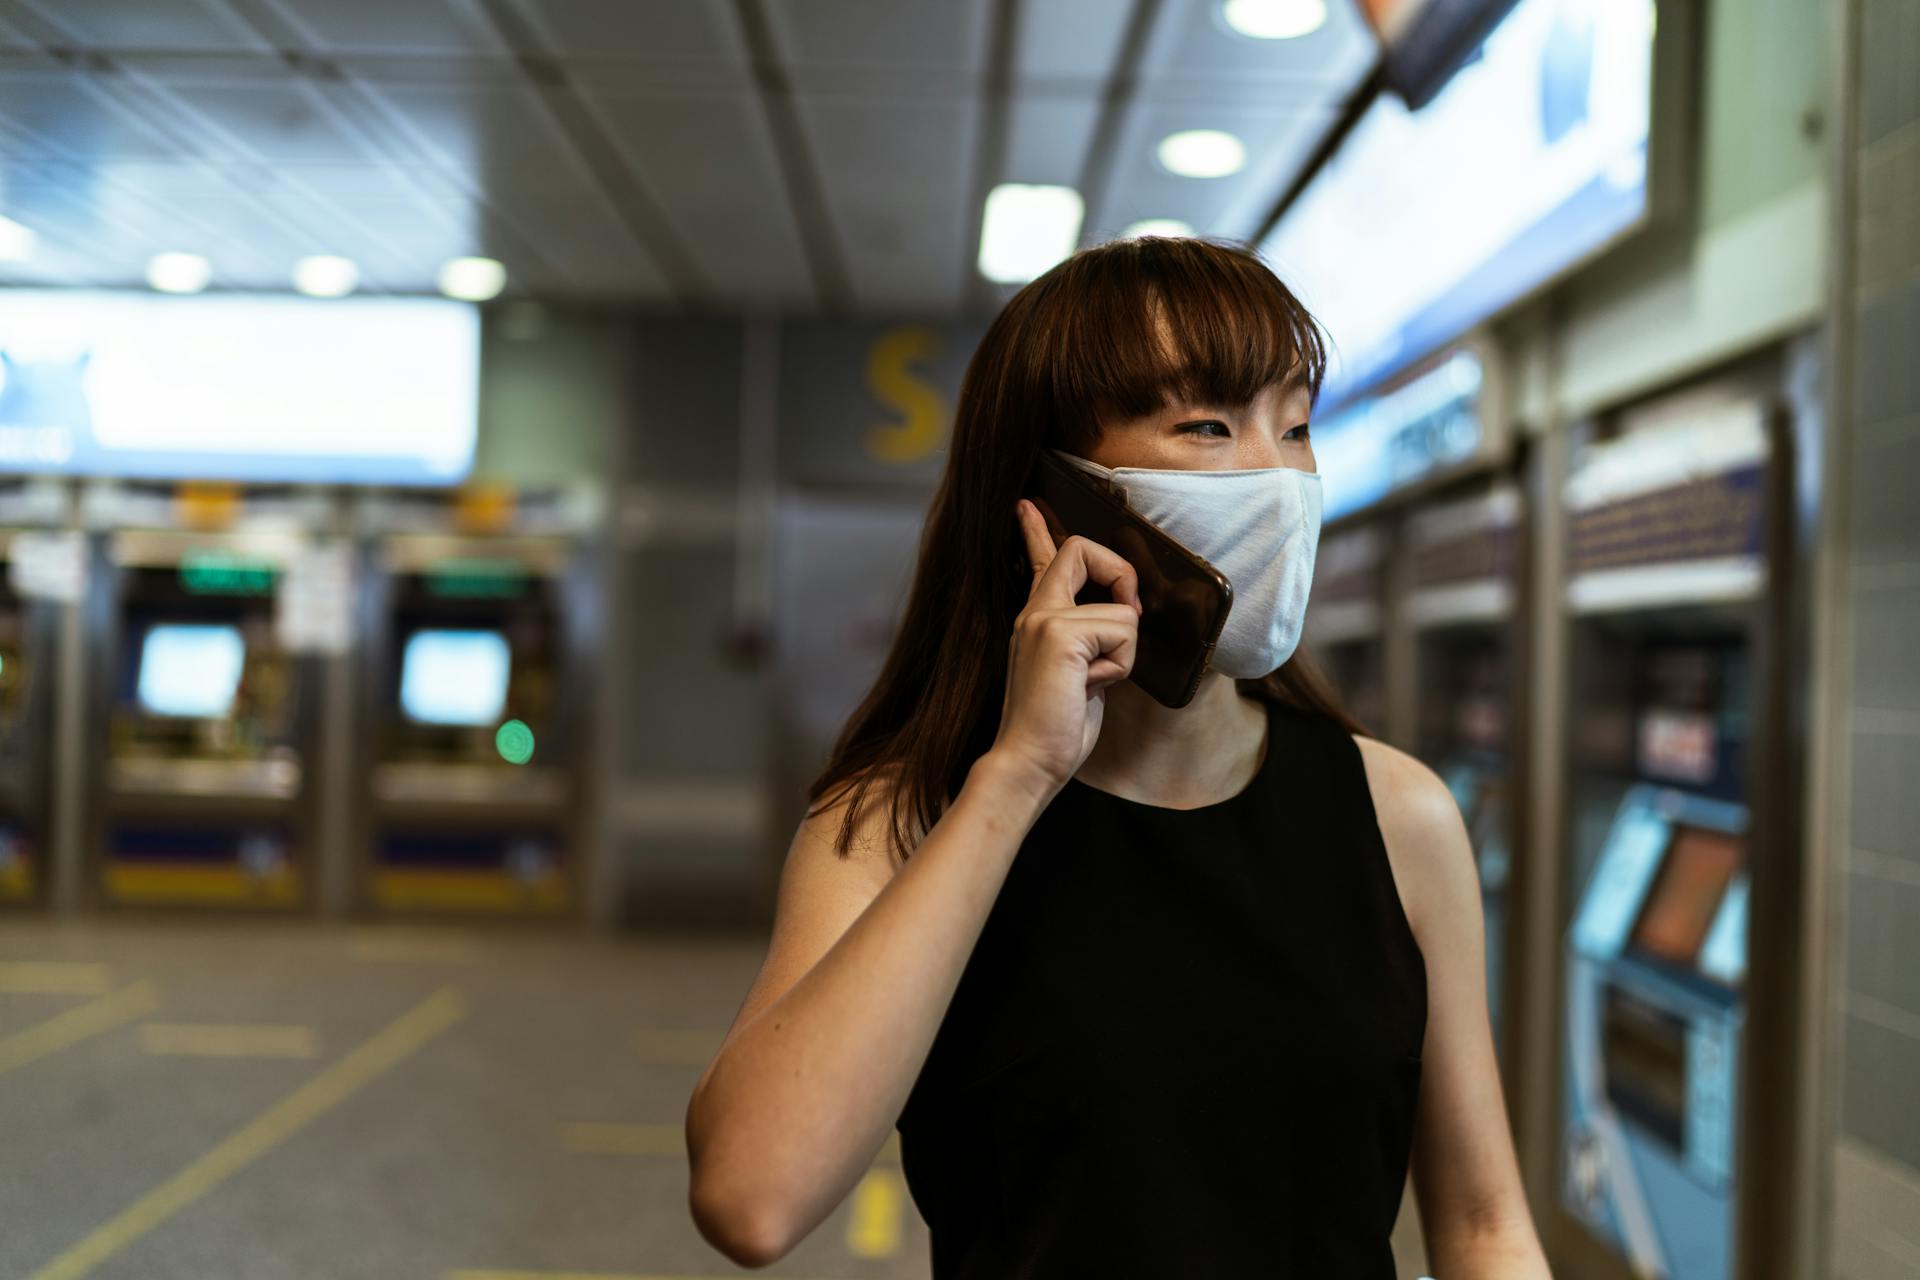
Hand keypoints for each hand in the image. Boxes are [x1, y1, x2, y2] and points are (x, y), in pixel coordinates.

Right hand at [988, 499, 1141, 793]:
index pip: (1038, 560)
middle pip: (1081, 548)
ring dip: (1123, 653)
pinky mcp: (1060, 634)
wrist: (1027, 762)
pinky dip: (1119, 664)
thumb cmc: (1054, 729)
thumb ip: (1090, 642)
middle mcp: (1035, 612)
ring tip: (1093, 682)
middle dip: (1120, 573)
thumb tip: (1120, 620)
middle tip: (1125, 612)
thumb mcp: (1078, 675)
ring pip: (1121, 609)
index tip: (1028, 505)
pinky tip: (1090, 687)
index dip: (1037, 529)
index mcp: (1035, 620)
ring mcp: (1044, 619)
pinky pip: (1122, 629)